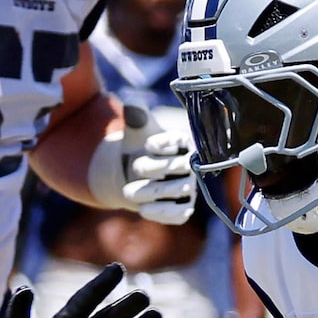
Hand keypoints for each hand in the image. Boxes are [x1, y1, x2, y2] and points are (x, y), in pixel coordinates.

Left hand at [90, 103, 197, 225]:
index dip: (166, 144)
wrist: (132, 173)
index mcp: (183, 143)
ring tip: (127, 191)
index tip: (149, 144)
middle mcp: (190, 166)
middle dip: (156, 167)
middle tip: (134, 167)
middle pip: (179, 167)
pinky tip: (143, 210)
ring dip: (153, 192)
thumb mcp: (136, 130)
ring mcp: (189, 189)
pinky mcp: (183, 208)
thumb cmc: (139, 146)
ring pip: (178, 191)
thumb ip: (135, 116)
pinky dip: (162, 212)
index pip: (180, 142)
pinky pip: (178, 213)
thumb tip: (131, 104)